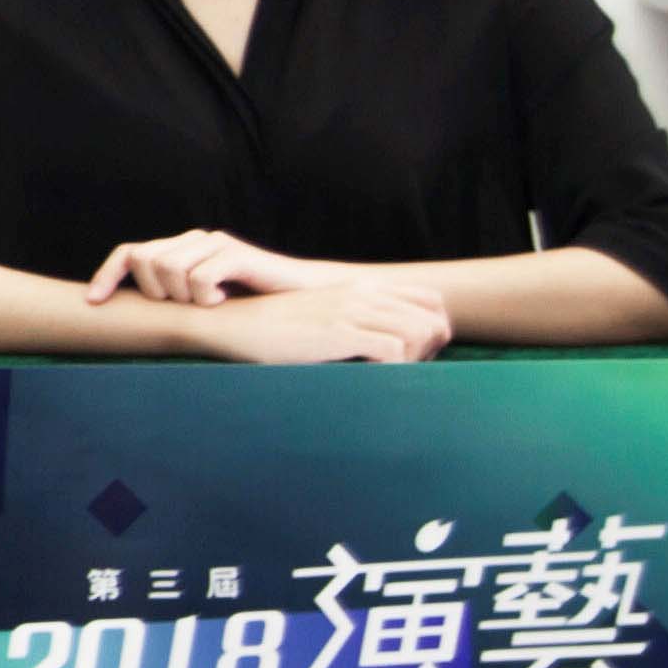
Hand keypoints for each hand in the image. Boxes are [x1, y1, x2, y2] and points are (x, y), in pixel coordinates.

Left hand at [84, 226, 339, 310]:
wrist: (301, 298)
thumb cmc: (250, 306)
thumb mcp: (203, 305)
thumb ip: (173, 301)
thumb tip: (130, 319)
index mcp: (181, 250)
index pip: (130, 252)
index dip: (107, 275)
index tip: (93, 303)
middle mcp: (194, 241)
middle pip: (145, 259)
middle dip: (154, 290)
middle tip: (181, 305)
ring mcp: (215, 244)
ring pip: (169, 268)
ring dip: (183, 296)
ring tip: (208, 304)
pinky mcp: (236, 254)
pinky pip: (200, 276)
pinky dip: (205, 296)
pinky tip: (223, 302)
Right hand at [182, 276, 453, 365]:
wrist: (233, 324)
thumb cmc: (271, 329)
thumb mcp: (318, 315)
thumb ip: (349, 320)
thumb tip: (376, 346)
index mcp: (360, 288)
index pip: (429, 299)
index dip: (434, 329)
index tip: (417, 355)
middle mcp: (362, 294)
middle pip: (432, 319)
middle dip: (431, 351)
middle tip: (407, 373)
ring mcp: (351, 311)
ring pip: (418, 332)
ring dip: (415, 361)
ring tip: (391, 378)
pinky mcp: (339, 332)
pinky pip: (392, 351)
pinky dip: (391, 370)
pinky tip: (371, 380)